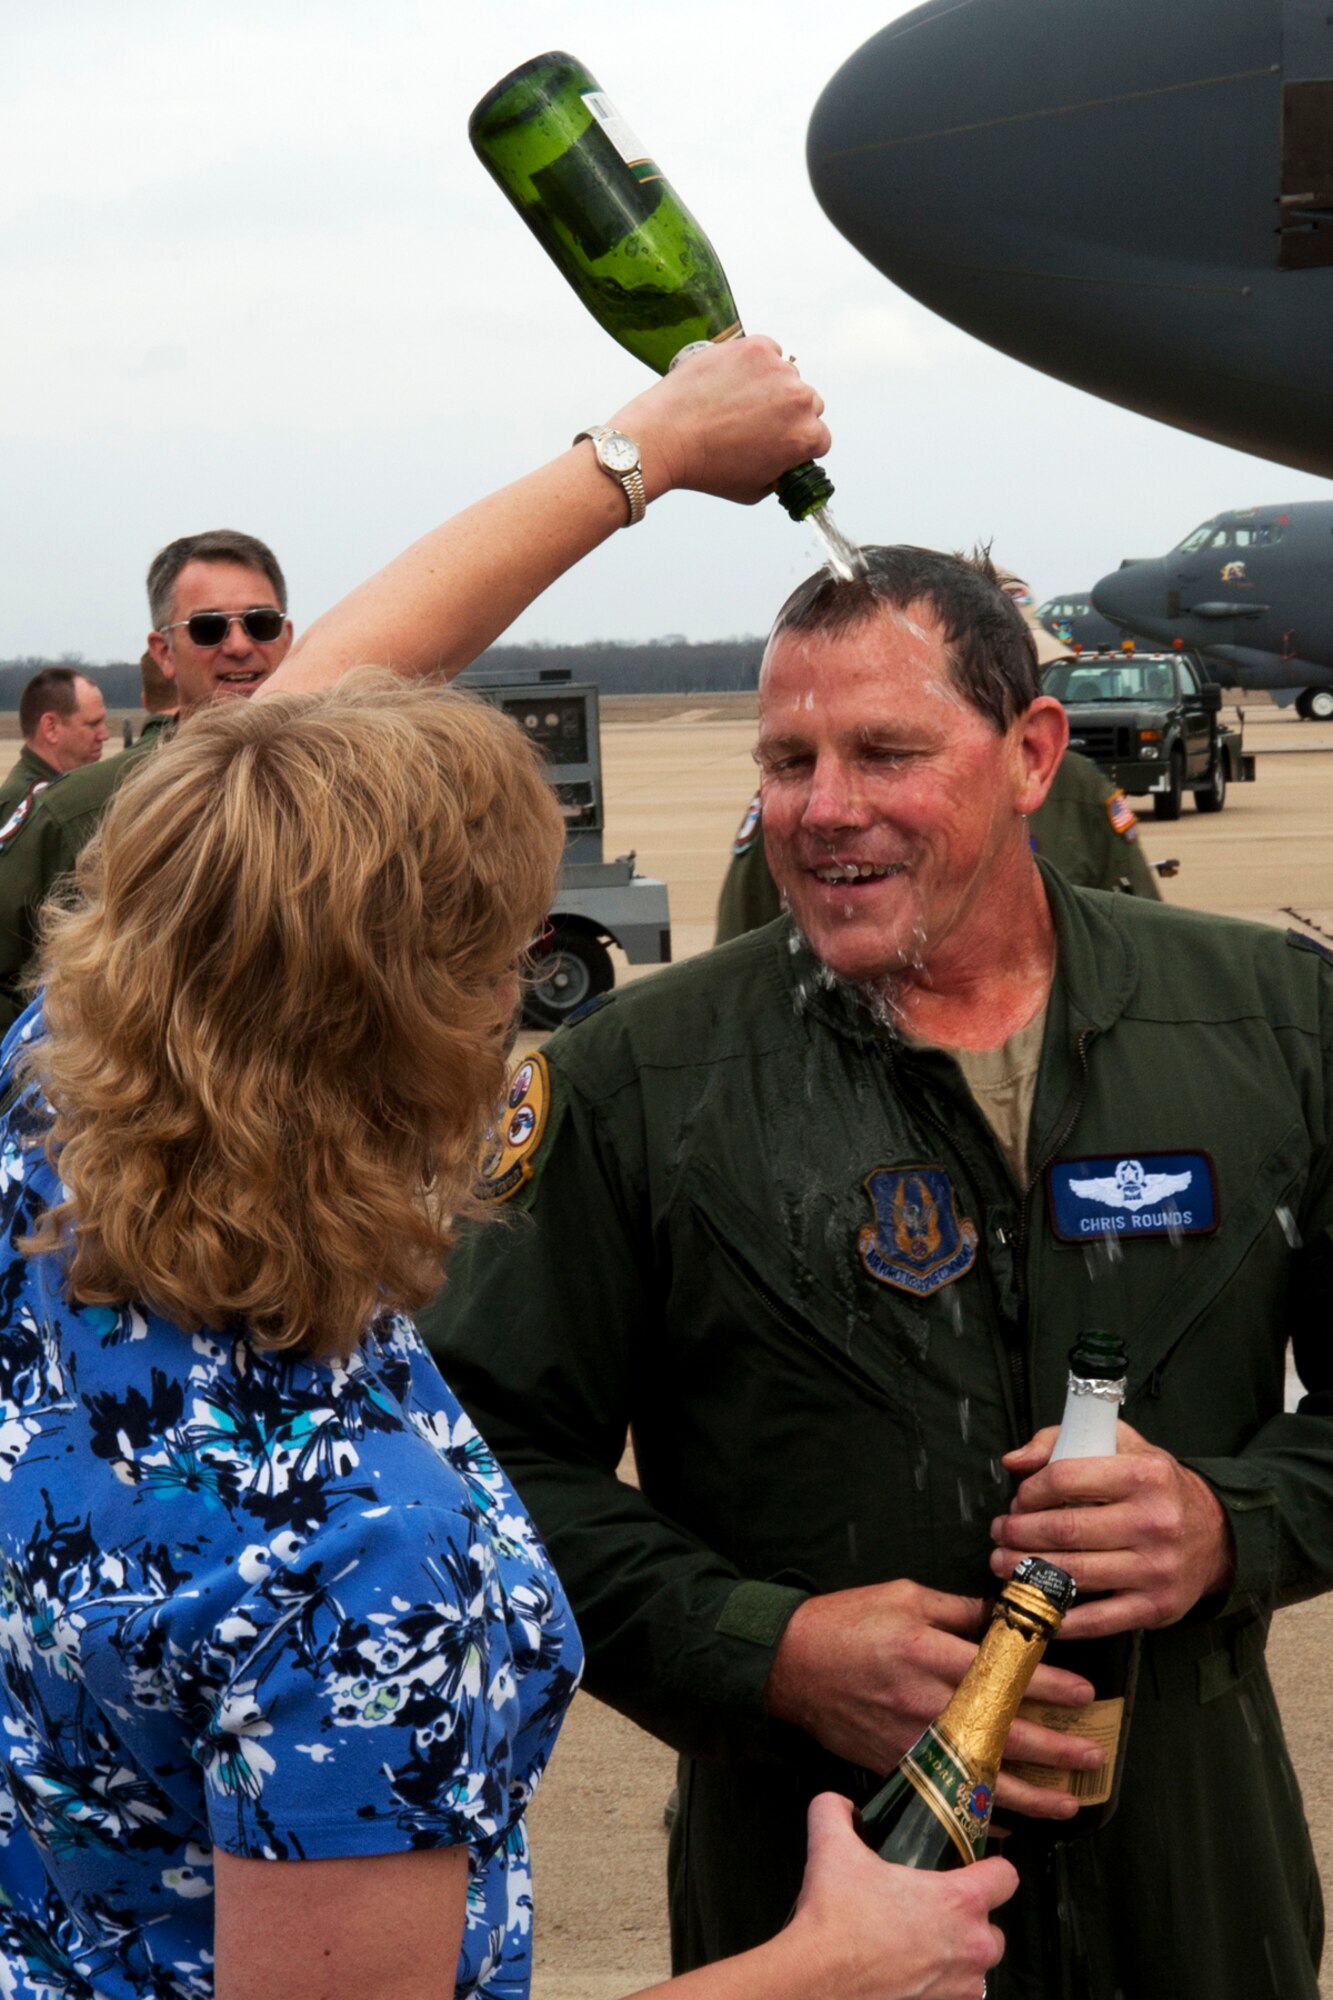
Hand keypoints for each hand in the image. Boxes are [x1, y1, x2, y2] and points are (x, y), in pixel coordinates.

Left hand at [611, 335, 829, 505]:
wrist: (666, 436)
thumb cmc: (706, 469)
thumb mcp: (754, 490)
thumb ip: (781, 474)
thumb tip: (784, 465)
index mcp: (805, 437)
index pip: (820, 437)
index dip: (800, 442)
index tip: (781, 441)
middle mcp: (799, 400)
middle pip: (810, 403)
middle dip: (790, 413)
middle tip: (758, 421)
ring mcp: (777, 370)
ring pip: (787, 376)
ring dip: (772, 386)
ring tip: (738, 401)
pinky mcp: (755, 347)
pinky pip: (769, 351)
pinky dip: (756, 362)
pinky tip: (734, 380)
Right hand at [765, 1580, 1101, 1819]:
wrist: (788, 1663)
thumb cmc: (846, 1621)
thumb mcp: (904, 1596)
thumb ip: (957, 1609)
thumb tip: (1003, 1617)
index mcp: (928, 1651)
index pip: (1002, 1673)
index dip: (1048, 1684)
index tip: (1085, 1693)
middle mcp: (923, 1700)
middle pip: (1001, 1731)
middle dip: (1053, 1747)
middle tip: (1092, 1755)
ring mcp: (909, 1739)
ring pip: (979, 1775)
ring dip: (1028, 1794)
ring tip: (1067, 1803)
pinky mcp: (894, 1764)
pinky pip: (944, 1795)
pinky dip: (978, 1814)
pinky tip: (1010, 1824)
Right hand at [789, 1793, 1015, 1999]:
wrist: (818, 1978)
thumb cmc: (837, 1918)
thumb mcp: (832, 1847)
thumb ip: (835, 1811)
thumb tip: (838, 1802)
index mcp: (959, 1901)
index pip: (1007, 1876)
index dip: (991, 1867)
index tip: (970, 1867)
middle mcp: (971, 1945)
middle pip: (995, 1926)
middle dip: (971, 1919)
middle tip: (934, 1908)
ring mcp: (960, 1984)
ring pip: (978, 1964)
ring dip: (959, 1954)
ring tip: (923, 1941)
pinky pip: (958, 1993)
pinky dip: (942, 1982)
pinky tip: (913, 1968)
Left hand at [990, 1420, 1235, 1638]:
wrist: (1216, 1535)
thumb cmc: (1156, 1486)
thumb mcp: (1120, 1445)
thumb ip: (1061, 1441)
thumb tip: (1013, 1462)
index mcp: (1143, 1475)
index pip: (1065, 1479)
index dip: (1029, 1491)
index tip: (1018, 1500)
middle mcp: (1153, 1522)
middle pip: (1063, 1530)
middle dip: (1018, 1533)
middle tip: (999, 1533)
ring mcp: (1155, 1569)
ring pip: (1073, 1574)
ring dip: (1025, 1572)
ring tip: (1002, 1563)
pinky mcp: (1154, 1608)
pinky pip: (1095, 1620)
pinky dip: (1057, 1618)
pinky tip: (1031, 1605)